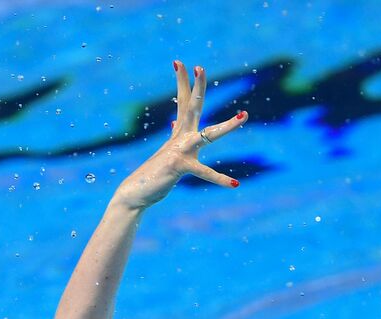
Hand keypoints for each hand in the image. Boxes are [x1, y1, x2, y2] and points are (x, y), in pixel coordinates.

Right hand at [113, 61, 246, 210]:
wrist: (135, 194)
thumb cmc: (153, 175)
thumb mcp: (167, 151)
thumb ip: (175, 136)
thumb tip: (174, 122)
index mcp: (179, 133)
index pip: (183, 102)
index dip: (183, 82)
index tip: (180, 63)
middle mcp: (180, 138)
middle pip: (192, 107)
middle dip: (197, 87)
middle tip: (200, 67)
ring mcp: (181, 151)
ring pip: (209, 135)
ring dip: (228, 126)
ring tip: (245, 116)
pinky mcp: (180, 167)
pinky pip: (204, 173)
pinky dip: (219, 179)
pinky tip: (234, 183)